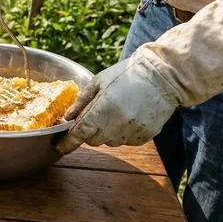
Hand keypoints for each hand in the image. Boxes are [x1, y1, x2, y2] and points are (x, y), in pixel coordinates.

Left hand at [56, 56, 179, 154]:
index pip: (79, 134)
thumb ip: (81, 102)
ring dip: (107, 132)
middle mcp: (116, 126)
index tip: (60, 147)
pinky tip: (129, 116)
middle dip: (89, 132)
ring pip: (110, 142)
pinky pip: (127, 141)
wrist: (162, 76)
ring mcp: (131, 133)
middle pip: (93, 141)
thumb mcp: (98, 82)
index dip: (68, 142)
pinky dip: (123, 132)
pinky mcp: (145, 136)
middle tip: (96, 116)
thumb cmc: (126, 74)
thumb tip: (67, 118)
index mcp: (101, 111)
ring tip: (116, 112)